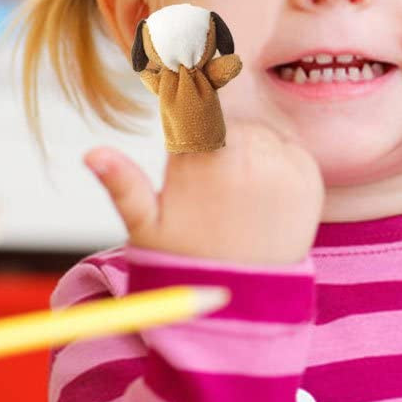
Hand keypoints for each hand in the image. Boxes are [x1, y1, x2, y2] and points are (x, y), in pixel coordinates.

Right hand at [85, 119, 323, 264]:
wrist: (244, 295)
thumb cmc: (186, 258)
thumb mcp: (145, 226)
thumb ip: (122, 184)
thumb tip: (91, 153)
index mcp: (201, 158)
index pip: (196, 106)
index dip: (188, 109)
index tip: (182, 108)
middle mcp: (246, 154)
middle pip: (231, 125)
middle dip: (219, 145)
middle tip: (213, 190)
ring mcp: (282, 164)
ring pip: (262, 136)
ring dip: (250, 154)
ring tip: (236, 199)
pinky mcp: (310, 177)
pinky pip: (292, 152)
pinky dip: (280, 166)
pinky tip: (264, 201)